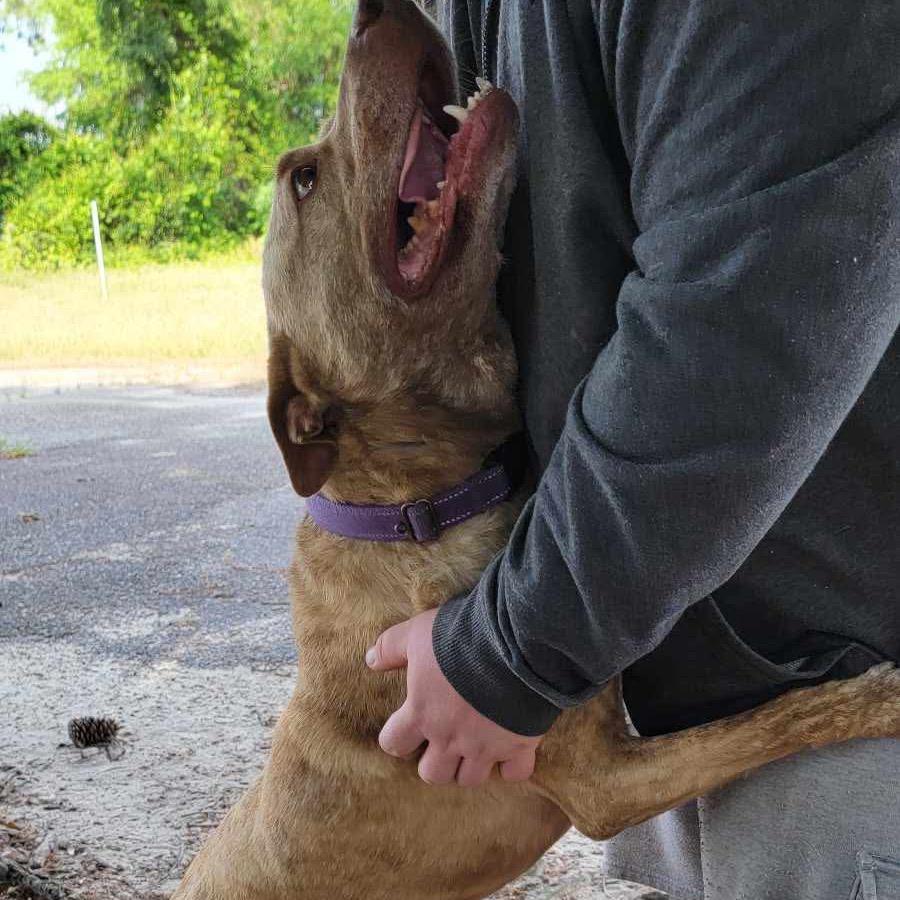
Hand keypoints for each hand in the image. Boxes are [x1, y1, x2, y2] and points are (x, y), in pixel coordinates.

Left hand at [366, 609, 542, 786]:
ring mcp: (486, 746)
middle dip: (434, 762)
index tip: (406, 726)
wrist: (514, 642)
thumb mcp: (416, 633)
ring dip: (468, 766)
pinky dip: (511, 766)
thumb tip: (369, 660)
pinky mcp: (520, 745)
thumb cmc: (459, 637)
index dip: (397, 737)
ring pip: (470, 779)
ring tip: (473, 748)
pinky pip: (515, 773)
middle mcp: (450, 738)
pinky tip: (509, 750)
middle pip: (432, 774)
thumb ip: (390, 647)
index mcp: (422, 713)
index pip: (394, 743)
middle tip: (441, 741)